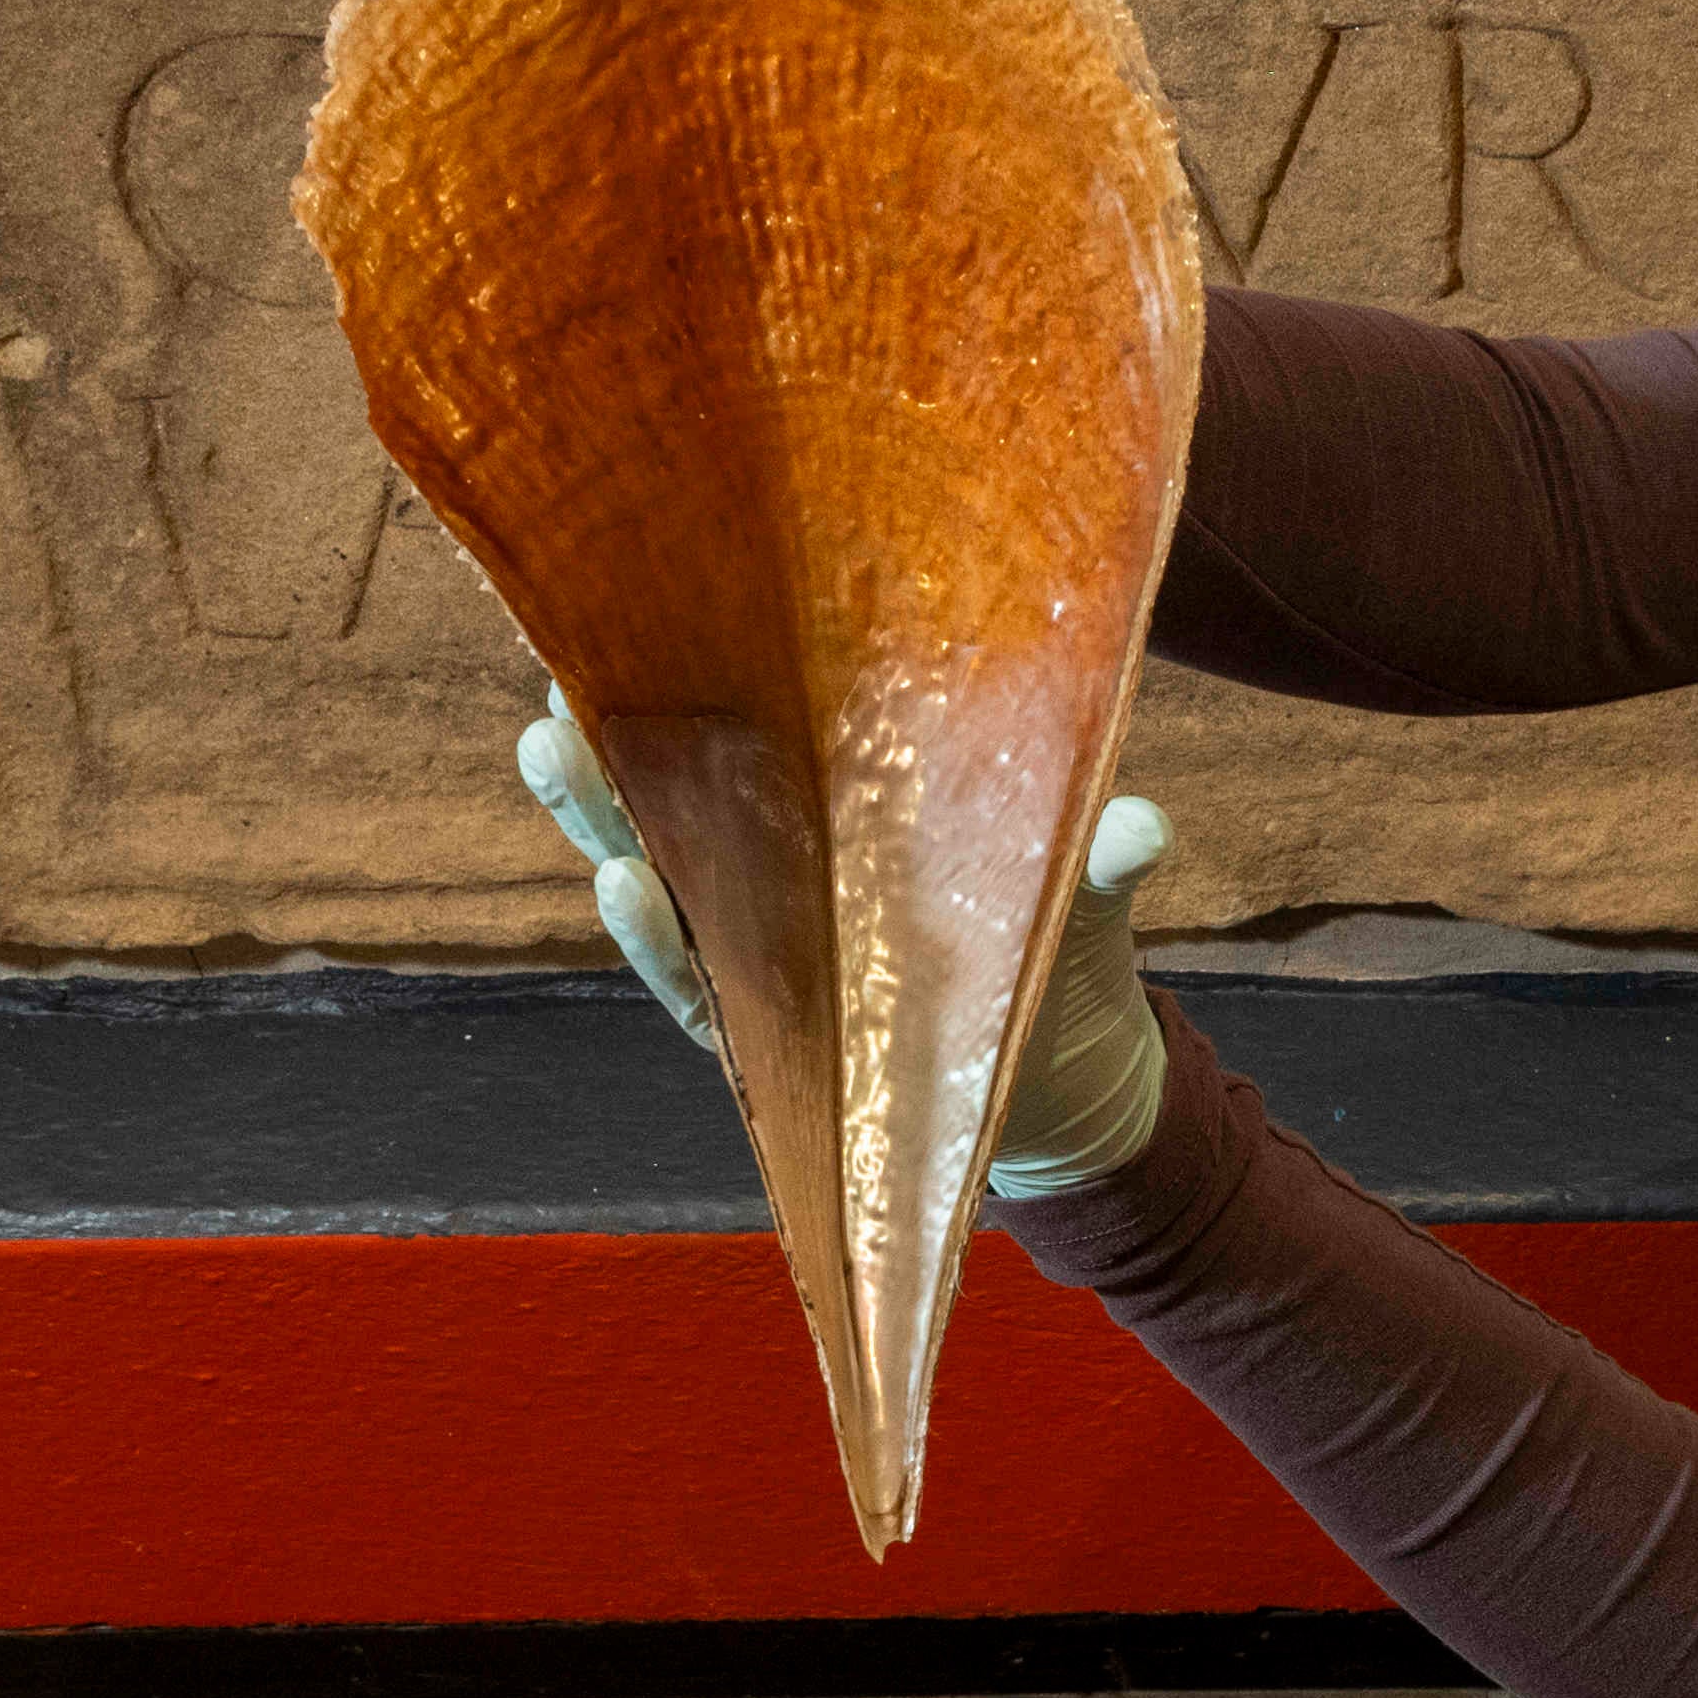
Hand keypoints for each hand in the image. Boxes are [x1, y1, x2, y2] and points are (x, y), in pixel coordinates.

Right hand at [518, 696, 1177, 1190]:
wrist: (1067, 1089)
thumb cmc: (1053, 955)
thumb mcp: (1076, 894)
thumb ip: (1099, 857)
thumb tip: (1145, 821)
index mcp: (844, 830)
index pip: (749, 747)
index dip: (691, 687)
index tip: (634, 608)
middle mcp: (787, 892)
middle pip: (676, 807)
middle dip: (611, 744)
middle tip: (552, 672)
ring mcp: (771, 964)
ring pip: (661, 886)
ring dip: (604, 824)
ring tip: (553, 753)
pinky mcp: (777, 1045)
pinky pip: (698, 988)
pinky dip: (657, 939)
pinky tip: (616, 883)